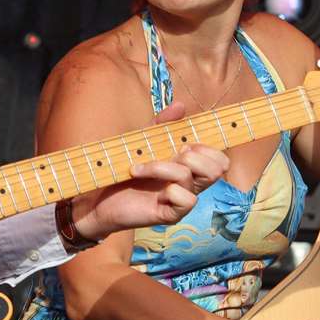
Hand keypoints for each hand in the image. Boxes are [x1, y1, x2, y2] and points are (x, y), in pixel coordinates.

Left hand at [69, 102, 227, 239]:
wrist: (100, 199)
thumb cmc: (124, 172)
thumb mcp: (144, 142)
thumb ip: (163, 125)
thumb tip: (180, 105)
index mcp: (189, 167)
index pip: (219, 159)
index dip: (207, 147)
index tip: (183, 144)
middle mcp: (190, 184)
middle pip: (218, 169)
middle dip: (193, 155)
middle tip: (168, 156)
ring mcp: (181, 199)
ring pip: (192, 177)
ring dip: (162, 167)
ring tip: (138, 169)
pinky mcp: (171, 214)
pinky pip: (187, 200)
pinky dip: (169, 190)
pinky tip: (150, 190)